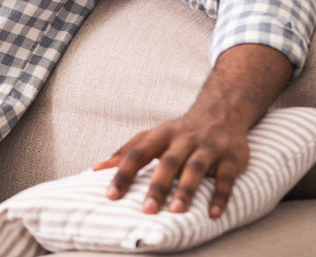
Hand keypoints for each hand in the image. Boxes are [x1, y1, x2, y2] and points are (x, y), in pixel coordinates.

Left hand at [94, 111, 250, 218]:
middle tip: (147, 209)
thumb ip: (126, 152)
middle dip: (157, 186)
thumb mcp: (151, 137)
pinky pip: (226, 178)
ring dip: (186, 190)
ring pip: (196, 168)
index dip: (123, 174)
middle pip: (168, 162)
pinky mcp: (232, 158)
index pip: (137, 154)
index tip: (111, 196)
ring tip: (176, 211)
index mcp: (160, 135)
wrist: (220, 113)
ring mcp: (209, 148)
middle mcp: (184, 140)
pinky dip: (220, 196)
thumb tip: (97, 169)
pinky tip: (213, 214)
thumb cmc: (177, 133)